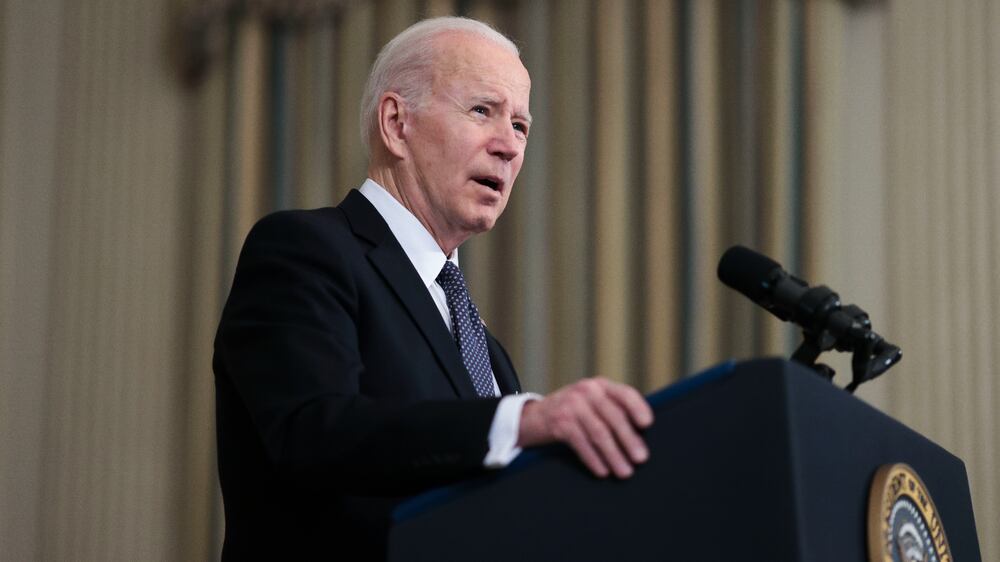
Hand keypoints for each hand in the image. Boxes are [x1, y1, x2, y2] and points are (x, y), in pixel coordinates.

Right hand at [517, 378, 653, 477]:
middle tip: (641, 459)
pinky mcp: (559, 422)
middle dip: (629, 440)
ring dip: (614, 455)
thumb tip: (641, 436)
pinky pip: (581, 443)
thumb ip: (611, 410)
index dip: (638, 408)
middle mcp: (586, 391)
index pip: (624, 393)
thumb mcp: (590, 404)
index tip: (647, 424)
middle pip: (613, 417)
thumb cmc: (571, 413)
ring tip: (625, 471)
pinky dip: (593, 459)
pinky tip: (602, 471)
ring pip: (599, 433)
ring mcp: (571, 406)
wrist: (532, 417)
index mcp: (599, 386)